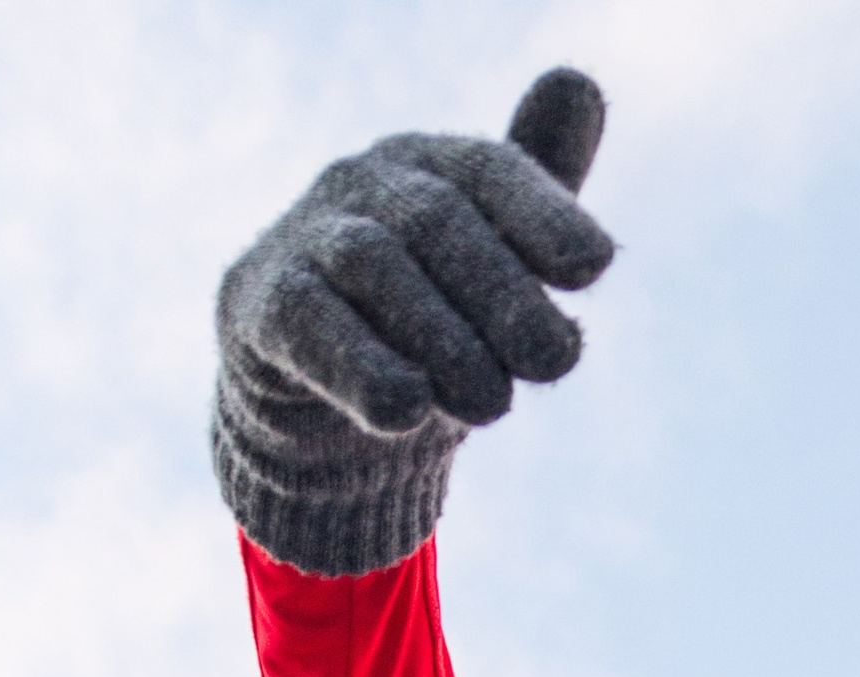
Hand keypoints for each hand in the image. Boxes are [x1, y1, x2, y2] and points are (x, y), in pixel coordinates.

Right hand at [214, 68, 612, 574]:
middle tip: (557, 363)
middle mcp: (366, 183)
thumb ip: (539, 198)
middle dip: (504, 293)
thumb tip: (580, 84)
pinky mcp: (262, 304)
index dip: (545, 213)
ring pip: (375, 266)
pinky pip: (310, 325)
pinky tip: (404, 409)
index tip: (596, 266)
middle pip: (438, 221)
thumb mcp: (488, 266)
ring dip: (442, 338)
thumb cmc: (420, 324)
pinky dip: (360, 367)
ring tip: (492, 406)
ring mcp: (307, 238)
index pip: (491, 172)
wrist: (310, 397)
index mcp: (430, 165)